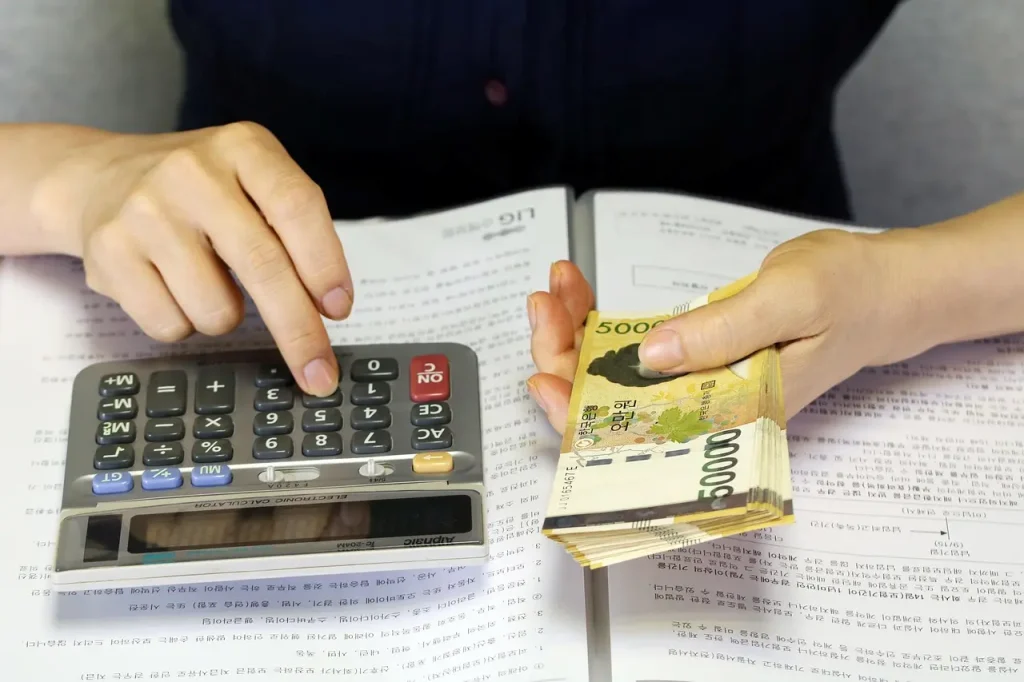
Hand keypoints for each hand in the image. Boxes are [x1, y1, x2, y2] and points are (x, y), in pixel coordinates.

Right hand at [36, 122, 351, 394]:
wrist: (101, 177)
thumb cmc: (200, 192)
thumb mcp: (253, 182)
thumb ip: (294, 231)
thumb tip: (327, 308)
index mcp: (243, 148)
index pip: (297, 206)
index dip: (325, 265)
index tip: (339, 309)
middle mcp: (192, 172)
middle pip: (263, 265)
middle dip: (299, 330)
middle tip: (318, 372)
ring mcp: (145, 210)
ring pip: (216, 308)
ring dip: (226, 318)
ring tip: (208, 282)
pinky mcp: (109, 252)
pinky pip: (170, 325)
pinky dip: (183, 324)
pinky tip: (170, 288)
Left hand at [527, 229, 928, 431]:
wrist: (881, 291)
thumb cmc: (849, 295)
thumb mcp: (789, 301)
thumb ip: (723, 332)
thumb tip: (652, 357)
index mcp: (731, 414)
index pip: (638, 435)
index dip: (580, 414)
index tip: (544, 374)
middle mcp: (707, 410)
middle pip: (612, 407)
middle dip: (564, 357)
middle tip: (546, 302)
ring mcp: (697, 385)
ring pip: (615, 378)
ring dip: (575, 336)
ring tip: (558, 287)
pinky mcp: (694, 360)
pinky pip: (634, 352)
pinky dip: (601, 323)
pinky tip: (582, 294)